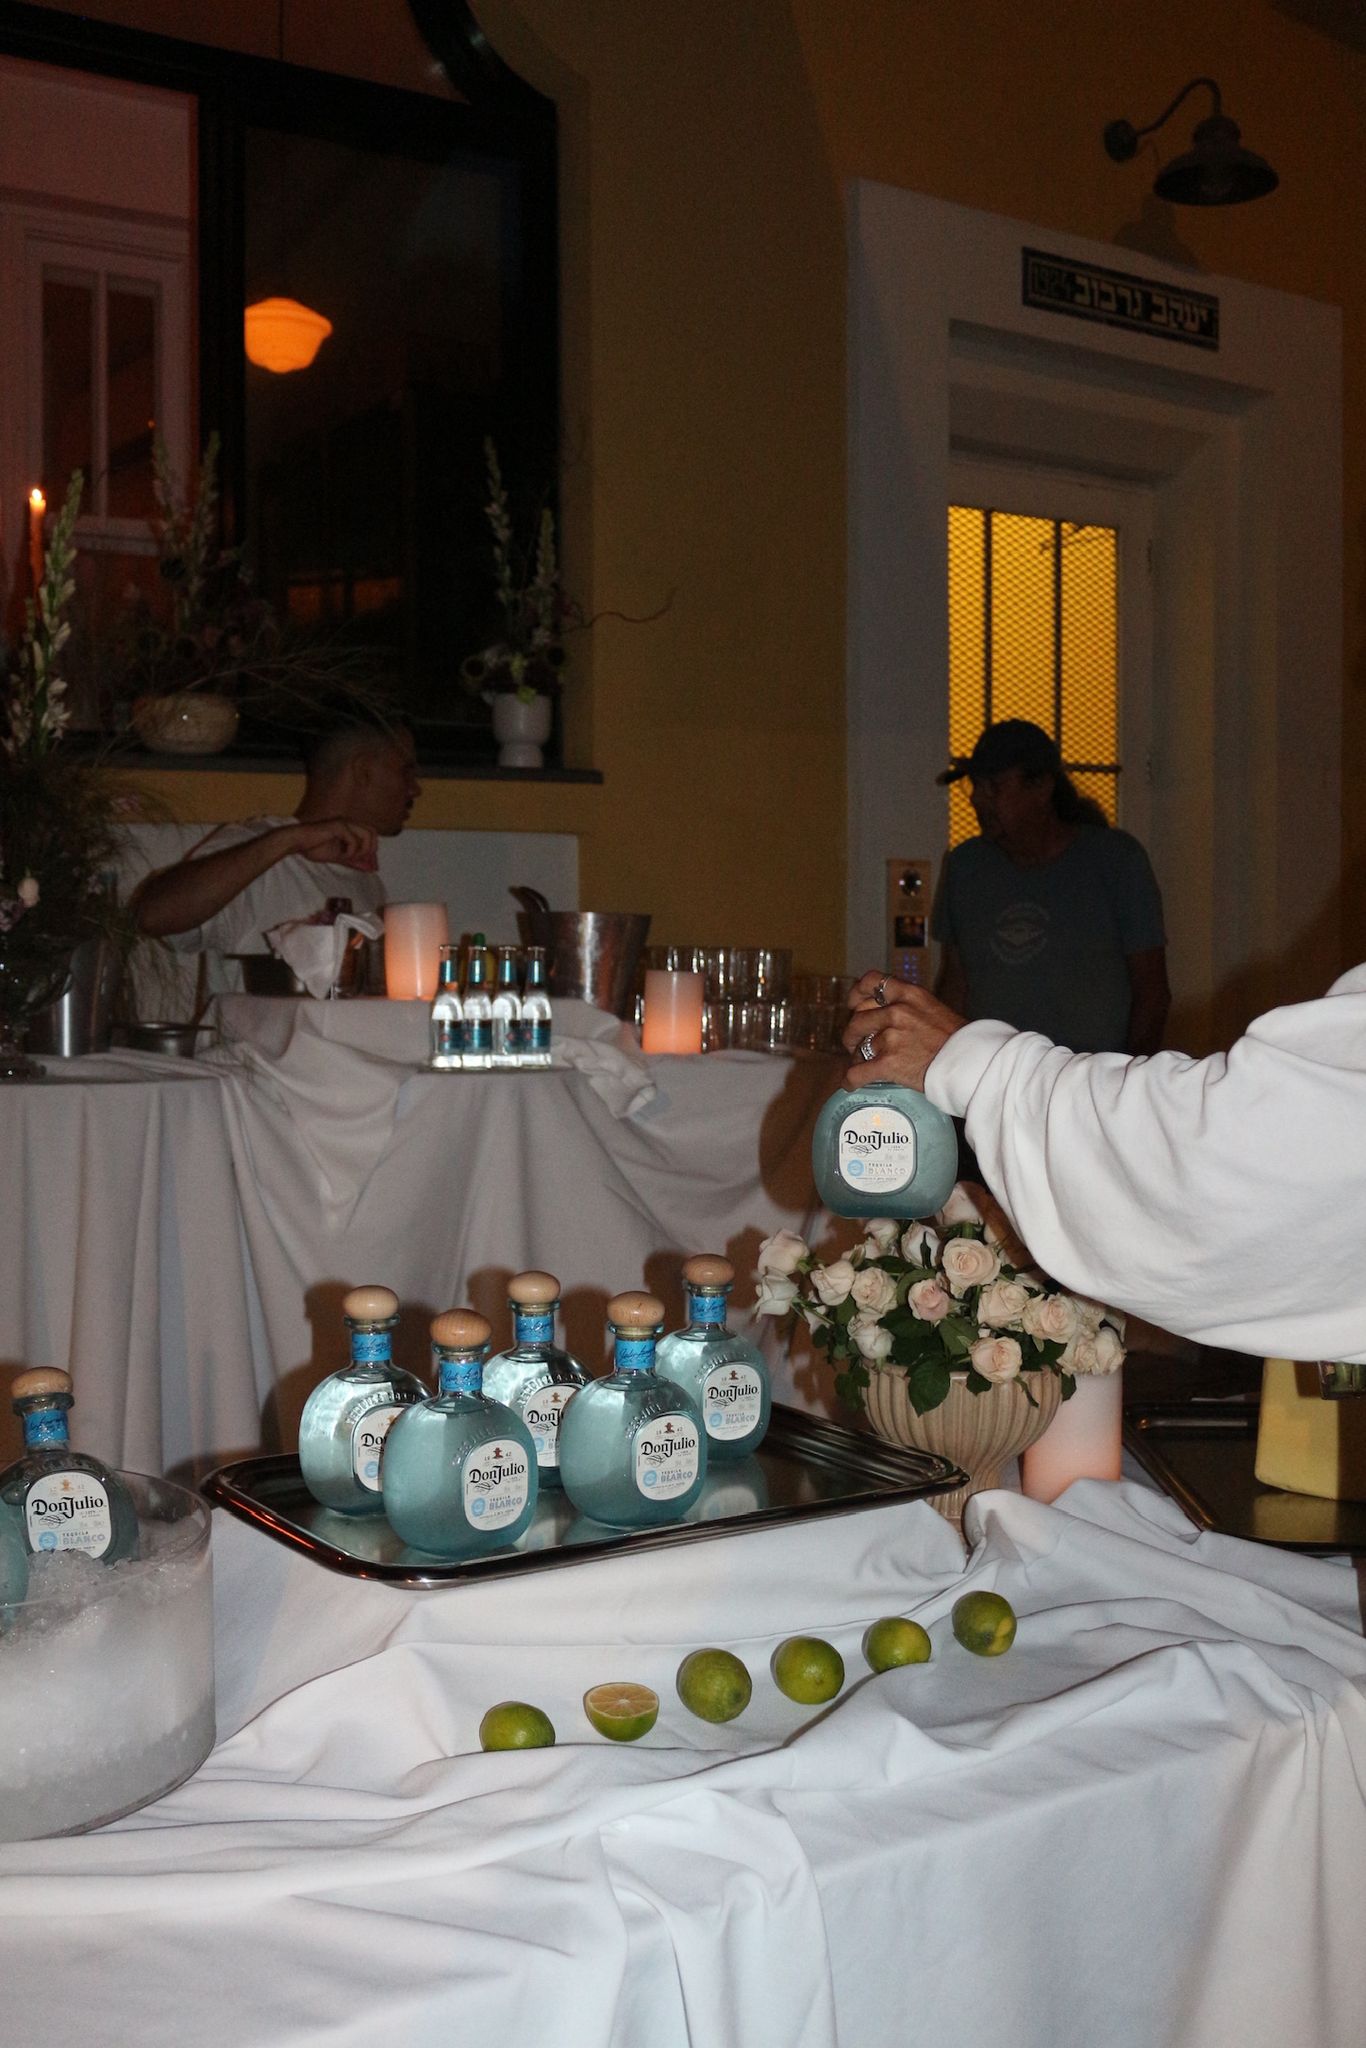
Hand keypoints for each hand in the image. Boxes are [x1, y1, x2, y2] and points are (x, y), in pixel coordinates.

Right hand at [284, 819, 379, 872]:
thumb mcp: (339, 858)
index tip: (371, 866)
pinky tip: (340, 856)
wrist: (297, 843)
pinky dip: (350, 851)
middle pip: (373, 833)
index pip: (371, 835)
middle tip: (361, 862)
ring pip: (367, 835)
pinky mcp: (338, 826)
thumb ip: (355, 861)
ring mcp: (344, 822)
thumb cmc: (314, 848)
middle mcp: (349, 822)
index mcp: (350, 827)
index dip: (373, 851)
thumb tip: (371, 868)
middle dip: (371, 850)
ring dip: (361, 850)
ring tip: (348, 858)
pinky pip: (353, 840)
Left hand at [841, 971, 966, 1090]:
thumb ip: (908, 1006)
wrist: (970, 1063)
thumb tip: (886, 1011)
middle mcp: (897, 1012)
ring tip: (862, 1063)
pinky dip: (851, 1080)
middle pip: (858, 1018)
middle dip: (854, 1033)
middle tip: (856, 1042)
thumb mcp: (933, 1008)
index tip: (853, 1003)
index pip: (872, 982)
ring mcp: (891, 1037)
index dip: (857, 993)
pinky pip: (857, 1072)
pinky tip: (851, 1083)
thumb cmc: (957, 1039)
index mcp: (909, 994)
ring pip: (857, 1047)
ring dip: (857, 1057)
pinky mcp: (887, 1063)